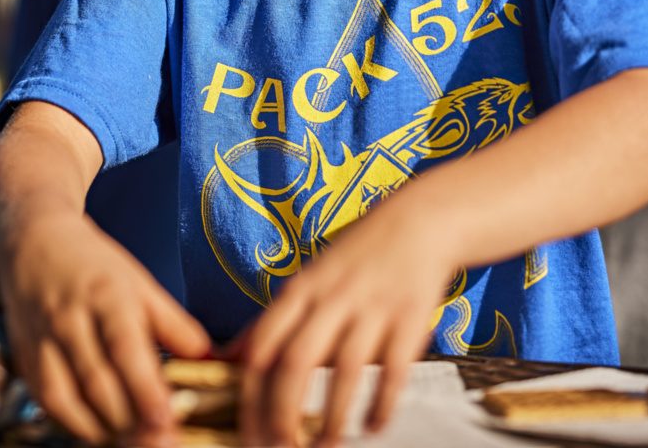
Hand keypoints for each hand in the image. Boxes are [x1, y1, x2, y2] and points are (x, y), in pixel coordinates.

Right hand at [0, 212, 209, 445]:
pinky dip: (74, 425)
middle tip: (158, 443)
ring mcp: (43, 341)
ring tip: (134, 443)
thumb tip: (208, 358)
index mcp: (107, 294)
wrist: (35, 243)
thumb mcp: (140, 283)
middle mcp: (71, 319)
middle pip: (98, 382)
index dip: (145, 388)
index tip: (167, 420)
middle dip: (129, 421)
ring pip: (69, 399)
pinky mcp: (24, 359)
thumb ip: (173, 322)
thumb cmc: (97, 267)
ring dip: (102, 430)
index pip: (126, 348)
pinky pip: (47, 403)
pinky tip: (100, 433)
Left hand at [237, 180, 453, 447]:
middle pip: (297, 361)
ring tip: (326, 446)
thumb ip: (274, 320)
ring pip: (344, 371)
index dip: (250, 396)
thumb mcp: (308, 279)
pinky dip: (381, 404)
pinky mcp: (410, 317)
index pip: (263, 345)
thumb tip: (229, 359)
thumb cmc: (356, 257)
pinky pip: (393, 370)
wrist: (419, 221)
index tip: (249, 435)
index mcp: (302, 288)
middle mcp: (333, 297)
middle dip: (284, 414)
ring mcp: (373, 306)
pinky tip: (372, 426)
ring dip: (332, 419)